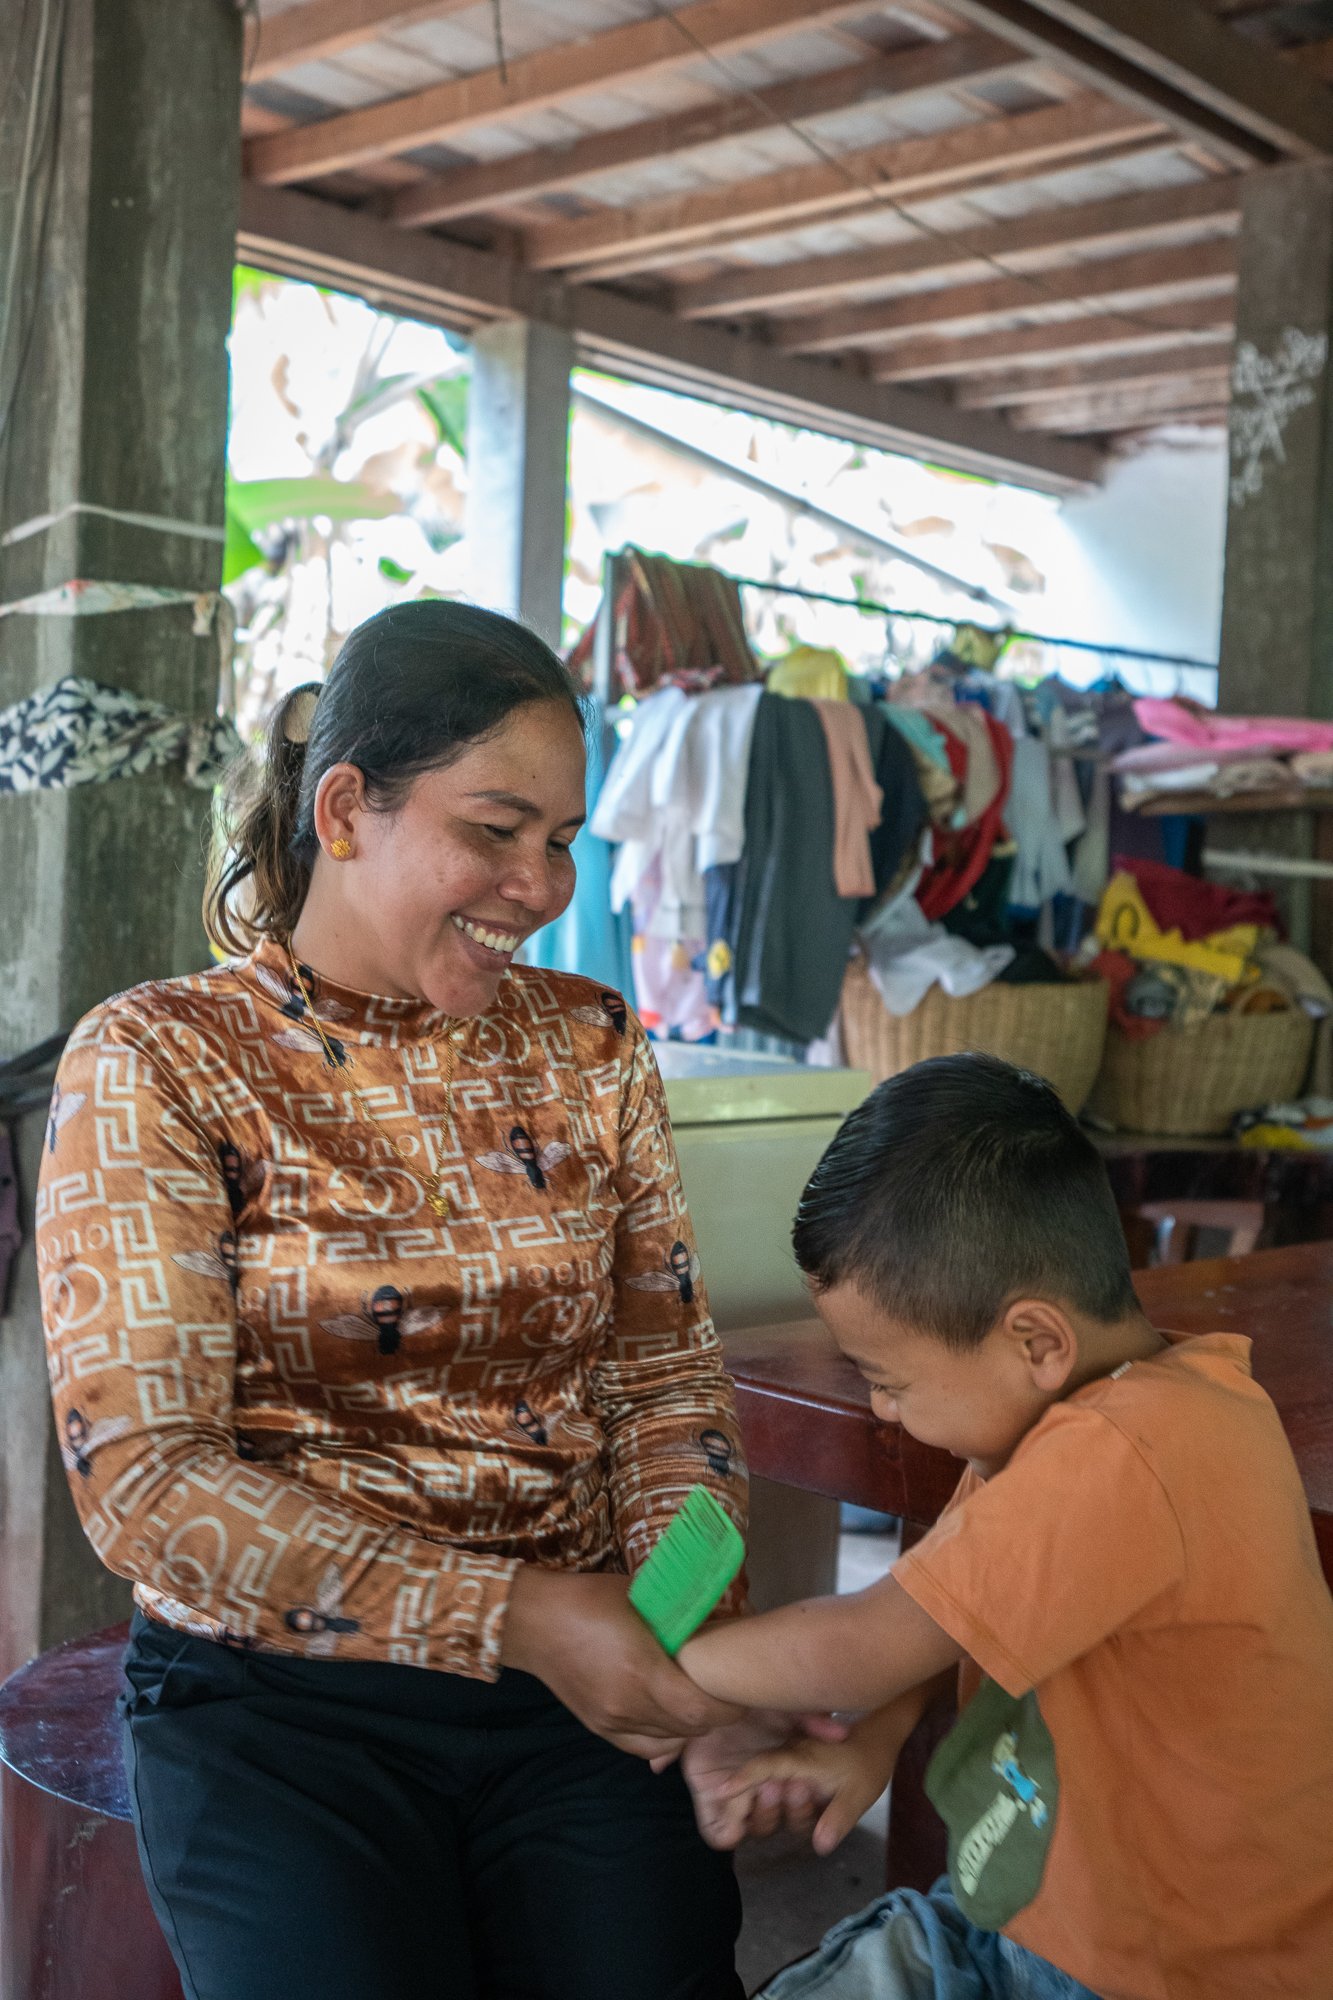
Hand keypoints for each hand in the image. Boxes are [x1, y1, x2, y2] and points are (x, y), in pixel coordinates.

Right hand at [500, 1568, 742, 1759]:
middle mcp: (629, 1707)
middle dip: (715, 1716)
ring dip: (690, 1727)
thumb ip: (679, 1618)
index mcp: (643, 1674)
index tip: (742, 1691)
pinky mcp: (598, 1728)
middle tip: (728, 1694)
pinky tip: (670, 1722)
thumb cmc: (591, 1599)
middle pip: (689, 1730)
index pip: (700, 1711)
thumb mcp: (644, 1598)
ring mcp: (611, 1722)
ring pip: (667, 1742)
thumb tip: (719, 1623)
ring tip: (700, 1703)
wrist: (535, 1621)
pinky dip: (664, 1738)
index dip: (728, 1708)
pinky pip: (642, 1746)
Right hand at [713, 1697, 921, 1855]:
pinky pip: (780, 1781)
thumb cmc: (869, 1761)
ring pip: (769, 1784)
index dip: (741, 1780)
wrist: (881, 1734)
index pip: (762, 1768)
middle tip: (789, 1798)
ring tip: (808, 1796)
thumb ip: (838, 1817)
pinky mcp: (797, 1766)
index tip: (719, 1790)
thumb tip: (820, 1846)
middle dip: (765, 1804)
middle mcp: (789, 1760)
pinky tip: (809, 1810)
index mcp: (799, 1760)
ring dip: (783, 1806)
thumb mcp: (860, 1793)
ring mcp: (792, 1762)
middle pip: (760, 1782)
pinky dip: (788, 1805)